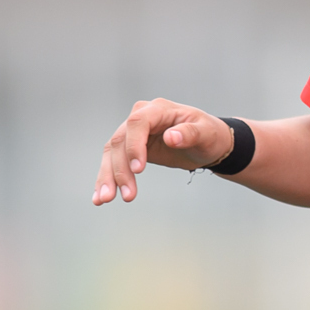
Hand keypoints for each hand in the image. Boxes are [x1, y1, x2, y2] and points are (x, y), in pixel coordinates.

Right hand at [93, 99, 233, 204]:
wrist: (207, 143)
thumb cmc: (209, 134)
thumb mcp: (206, 133)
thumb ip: (190, 133)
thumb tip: (171, 137)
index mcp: (159, 109)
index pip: (138, 122)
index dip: (134, 145)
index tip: (138, 169)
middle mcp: (141, 117)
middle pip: (121, 140)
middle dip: (120, 169)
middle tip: (127, 195)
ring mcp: (132, 133)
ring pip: (112, 153)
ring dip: (107, 177)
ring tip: (105, 199)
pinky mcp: (129, 148)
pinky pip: (113, 161)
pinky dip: (106, 179)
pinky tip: (100, 196)